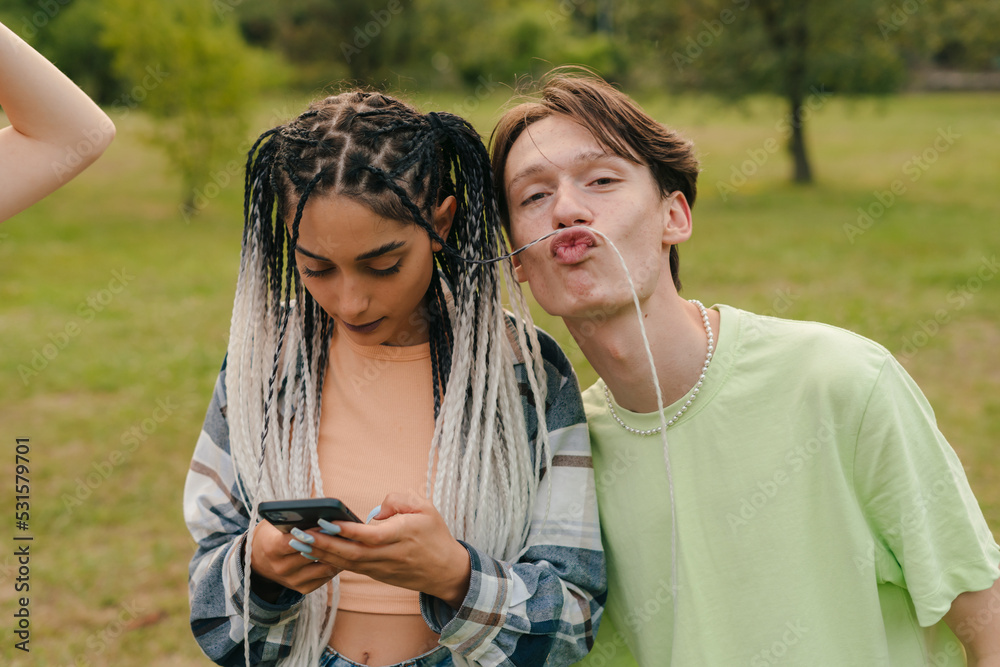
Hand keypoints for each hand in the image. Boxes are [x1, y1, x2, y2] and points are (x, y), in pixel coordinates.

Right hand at [249, 519, 340, 600]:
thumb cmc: (271, 535)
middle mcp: (280, 567)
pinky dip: (334, 566)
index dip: (312, 532)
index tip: (327, 523)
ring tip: (348, 542)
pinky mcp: (302, 589)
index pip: (294, 540)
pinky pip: (324, 578)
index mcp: (271, 548)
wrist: (258, 561)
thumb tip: (319, 513)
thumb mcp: (273, 524)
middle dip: (329, 542)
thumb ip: (292, 519)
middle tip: (346, 531)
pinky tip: (342, 555)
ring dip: (336, 555)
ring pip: (322, 567)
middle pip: (312, 554)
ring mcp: (291, 580)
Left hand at [295, 491, 472, 607]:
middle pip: (351, 553)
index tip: (325, 521)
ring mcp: (381, 569)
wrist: (446, 572)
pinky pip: (350, 568)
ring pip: (346, 563)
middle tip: (298, 533)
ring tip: (298, 541)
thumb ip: (400, 500)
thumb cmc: (435, 535)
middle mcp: (389, 555)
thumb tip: (375, 510)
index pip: (369, 536)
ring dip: (321, 553)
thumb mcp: (426, 508)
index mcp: (402, 536)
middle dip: (322, 544)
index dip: (346, 531)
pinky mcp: (377, 575)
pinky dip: (331, 561)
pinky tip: (314, 552)